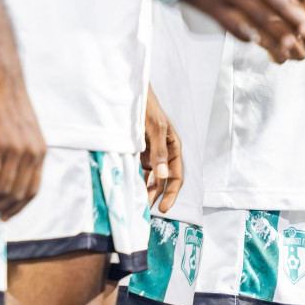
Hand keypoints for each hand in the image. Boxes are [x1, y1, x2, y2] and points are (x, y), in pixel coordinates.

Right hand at [0, 63, 45, 218]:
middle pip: (14, 194)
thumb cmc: (5, 103)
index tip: (0, 217)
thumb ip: (18, 153)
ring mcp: (17, 149)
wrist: (0, 78)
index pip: (32, 191)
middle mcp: (32, 153)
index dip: (16, 208)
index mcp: (40, 152)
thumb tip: (2, 178)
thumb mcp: (21, 131)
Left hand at [141, 86, 183, 212]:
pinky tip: (128, 187)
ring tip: (135, 202)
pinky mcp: (137, 153)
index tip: (164, 208)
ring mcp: (150, 153)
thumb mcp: (156, 128)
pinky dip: (134, 179)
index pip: (176, 176)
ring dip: (144, 190)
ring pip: (149, 177)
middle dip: (155, 195)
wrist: (130, 94)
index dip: (172, 193)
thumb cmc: (148, 107)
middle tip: (143, 210)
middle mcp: (163, 153)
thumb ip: (159, 151)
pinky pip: (137, 170)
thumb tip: (162, 175)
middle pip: (162, 180)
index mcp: (173, 147)